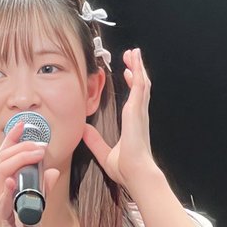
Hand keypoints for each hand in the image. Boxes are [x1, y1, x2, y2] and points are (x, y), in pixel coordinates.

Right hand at [0, 118, 59, 226]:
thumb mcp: (36, 211)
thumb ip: (43, 191)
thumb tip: (53, 171)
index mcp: (4, 188)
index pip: (6, 157)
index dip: (13, 139)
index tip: (23, 125)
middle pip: (4, 160)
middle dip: (21, 146)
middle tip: (40, 142)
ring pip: (2, 174)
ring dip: (19, 160)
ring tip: (36, 153)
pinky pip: (2, 202)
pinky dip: (8, 190)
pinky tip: (14, 181)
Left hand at [81, 47, 156, 186]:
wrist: (136, 173)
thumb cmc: (126, 168)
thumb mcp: (104, 153)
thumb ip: (95, 141)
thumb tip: (84, 129)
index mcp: (133, 123)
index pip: (134, 98)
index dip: (132, 84)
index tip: (126, 73)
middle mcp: (138, 115)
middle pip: (140, 86)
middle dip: (136, 69)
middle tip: (131, 56)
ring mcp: (139, 112)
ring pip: (142, 83)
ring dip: (138, 66)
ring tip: (134, 53)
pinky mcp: (137, 111)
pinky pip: (140, 87)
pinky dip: (138, 73)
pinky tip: (135, 62)